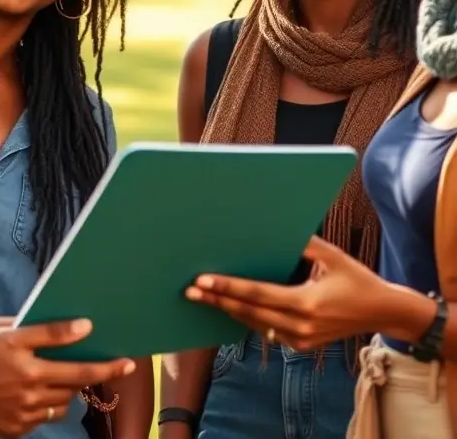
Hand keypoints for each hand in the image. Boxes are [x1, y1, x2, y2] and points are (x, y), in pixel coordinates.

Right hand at [0, 316, 135, 437]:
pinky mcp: (15, 425)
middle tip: (127, 365)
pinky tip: (46, 395)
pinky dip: (51, 406)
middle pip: (74, 375)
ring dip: (74, 388)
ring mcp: (22, 406)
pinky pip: (45, 417)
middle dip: (105, 369)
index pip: (58, 337)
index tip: (95, 327)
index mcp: (17, 348)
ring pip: (64, 400)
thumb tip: (52, 324)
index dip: (78, 332)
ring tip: (76, 378)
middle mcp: (25, 378)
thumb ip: (24, 326)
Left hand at [184, 236, 396, 349]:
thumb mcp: (332, 256)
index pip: (257, 295)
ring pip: (255, 325)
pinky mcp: (302, 346)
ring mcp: (301, 340)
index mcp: (306, 303)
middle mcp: (300, 327)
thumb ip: (303, 243)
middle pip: (249, 313)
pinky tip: (230, 307)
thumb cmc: (357, 279)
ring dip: (229, 311)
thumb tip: (271, 227)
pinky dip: (248, 319)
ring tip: (202, 299)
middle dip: (217, 301)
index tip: (203, 282)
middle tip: (188, 292)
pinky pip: (268, 331)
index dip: (228, 288)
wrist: (383, 312)